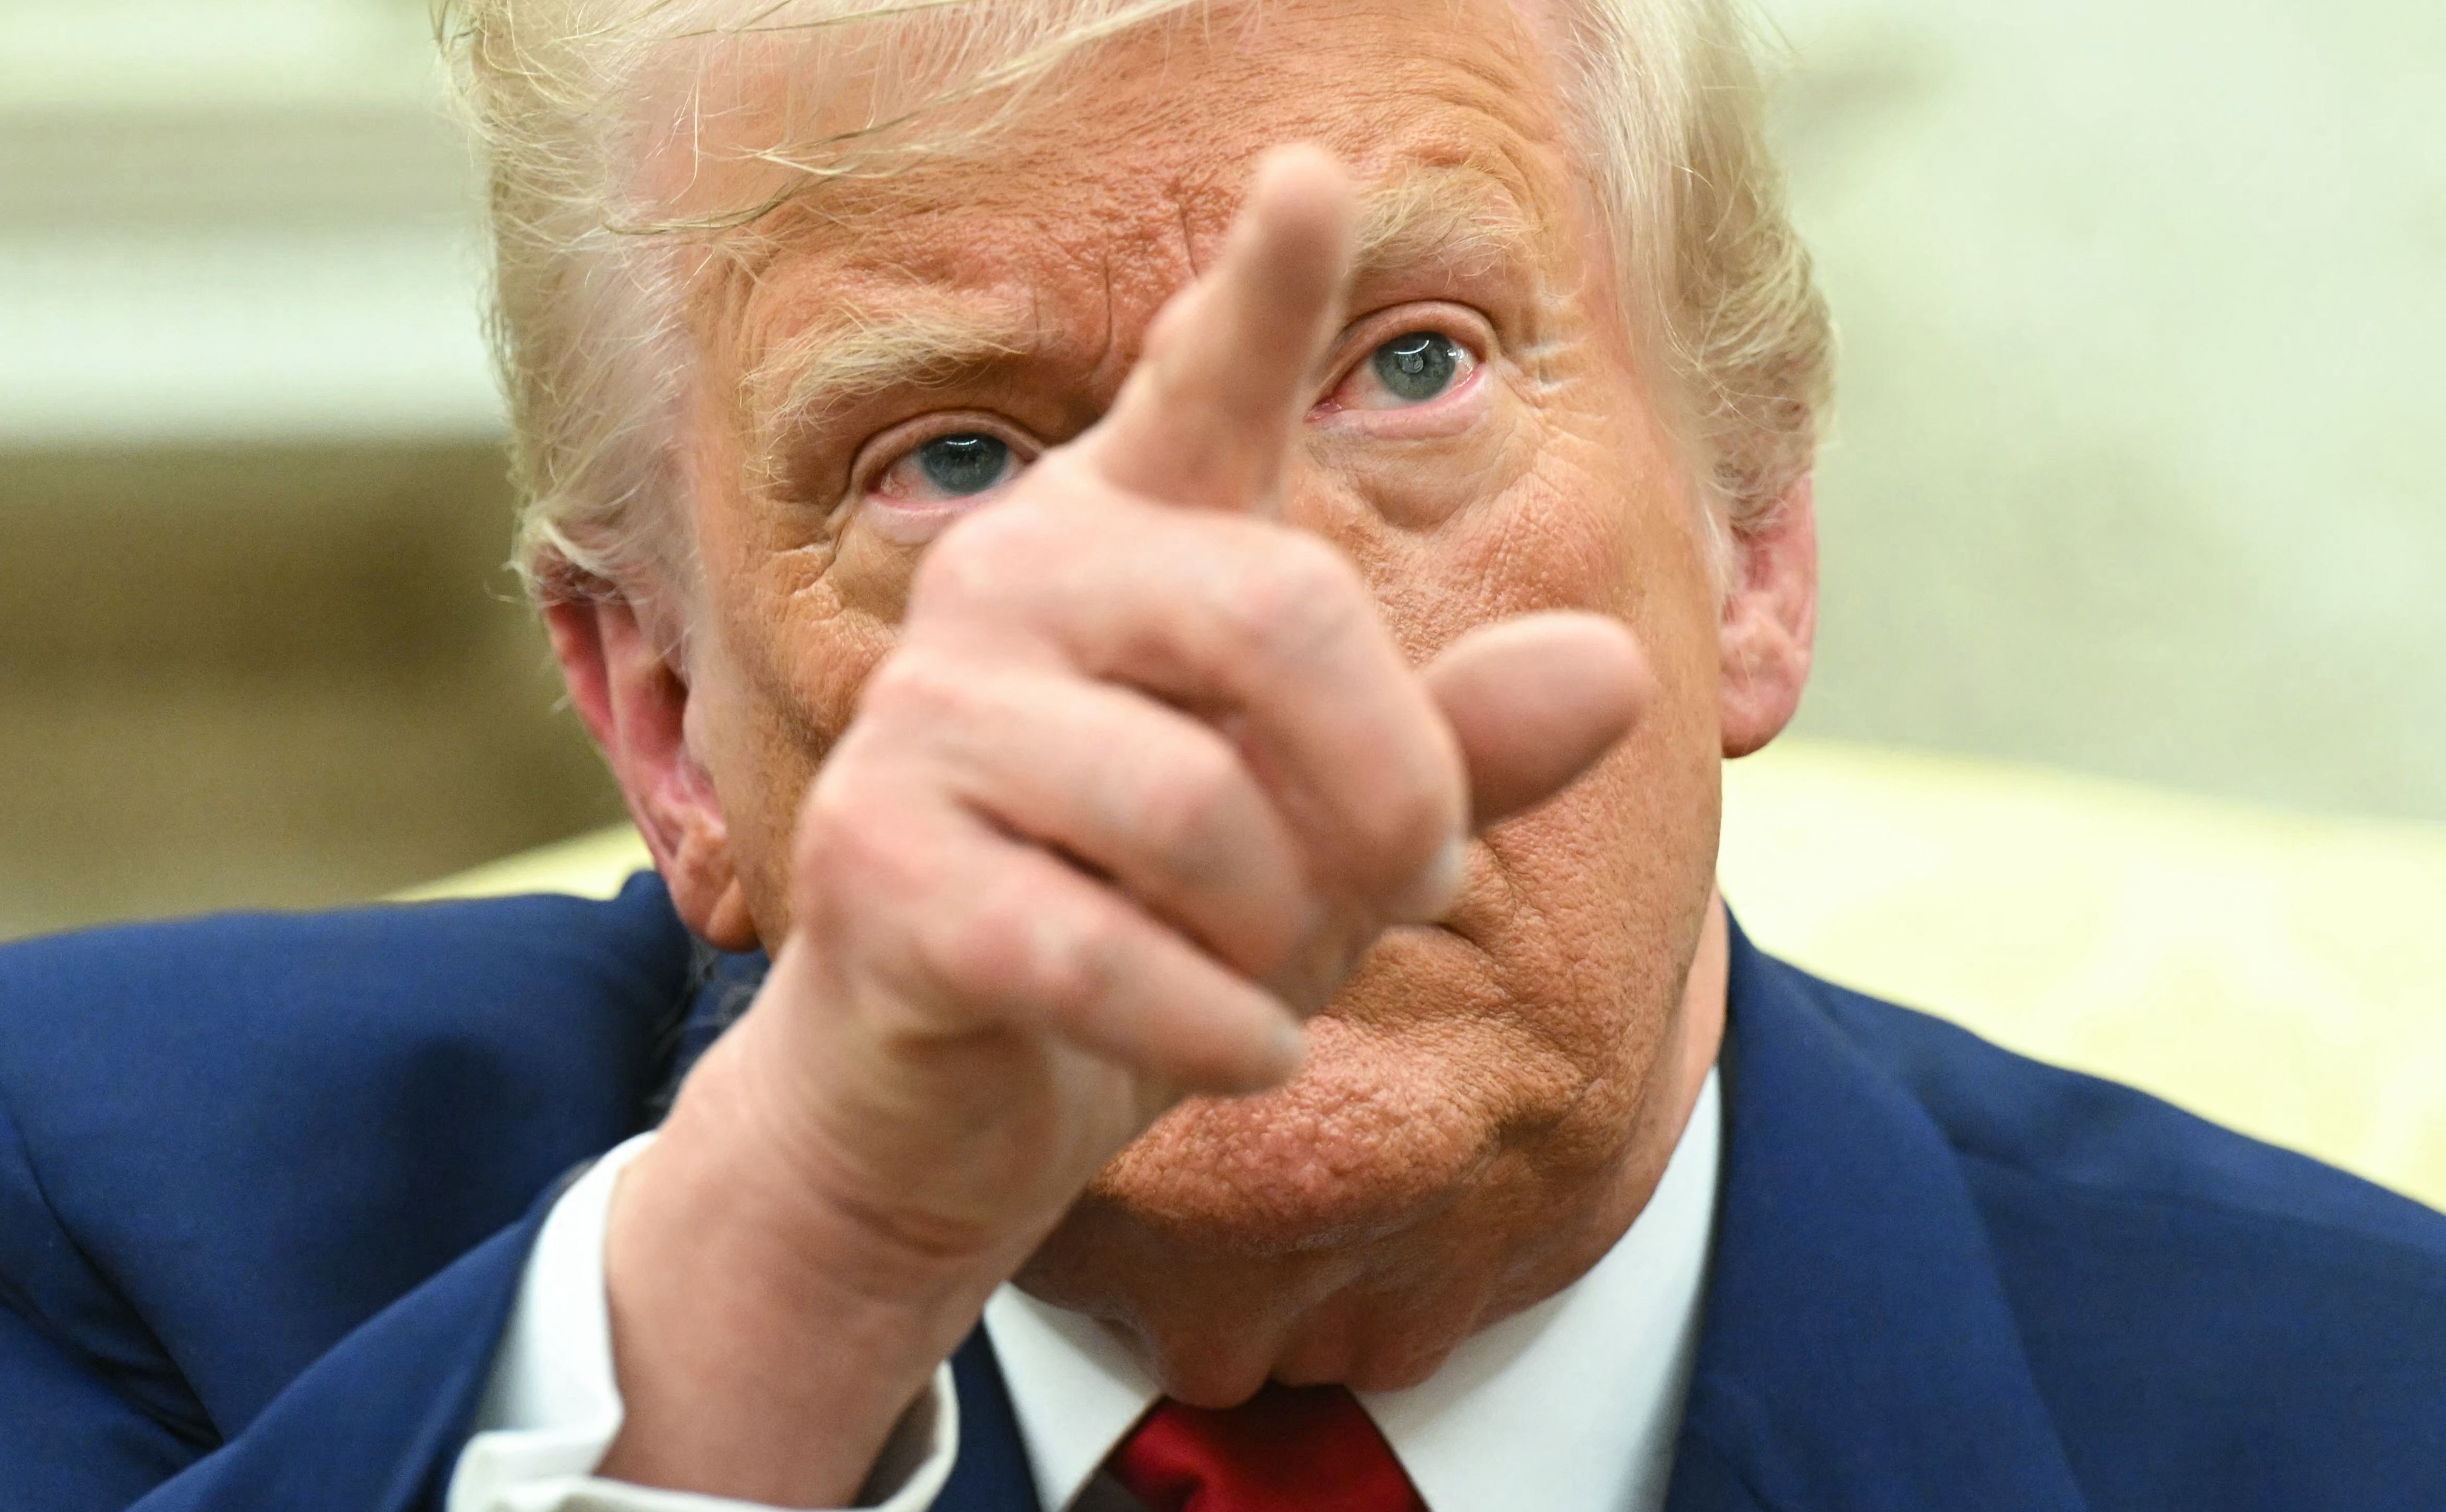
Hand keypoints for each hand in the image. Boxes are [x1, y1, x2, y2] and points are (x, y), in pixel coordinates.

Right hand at [594, 147, 1652, 1505]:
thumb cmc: (1149, 928)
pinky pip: (1103, 953)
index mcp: (1120, 543)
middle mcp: (1009, 586)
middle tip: (1418, 882)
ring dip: (1288, 933)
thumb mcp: (1329, 837)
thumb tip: (1615, 669)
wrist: (947, 1101)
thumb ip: (1455, 745)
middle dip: (1394, 790)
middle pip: (1283, 619)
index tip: (1319, 173)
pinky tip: (1242, 1054)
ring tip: (1275, 979)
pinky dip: (1213, 1030)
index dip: (1265, 289)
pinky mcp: (873, 868)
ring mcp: (924, 721)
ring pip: (1198, 808)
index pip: (1200, 390)